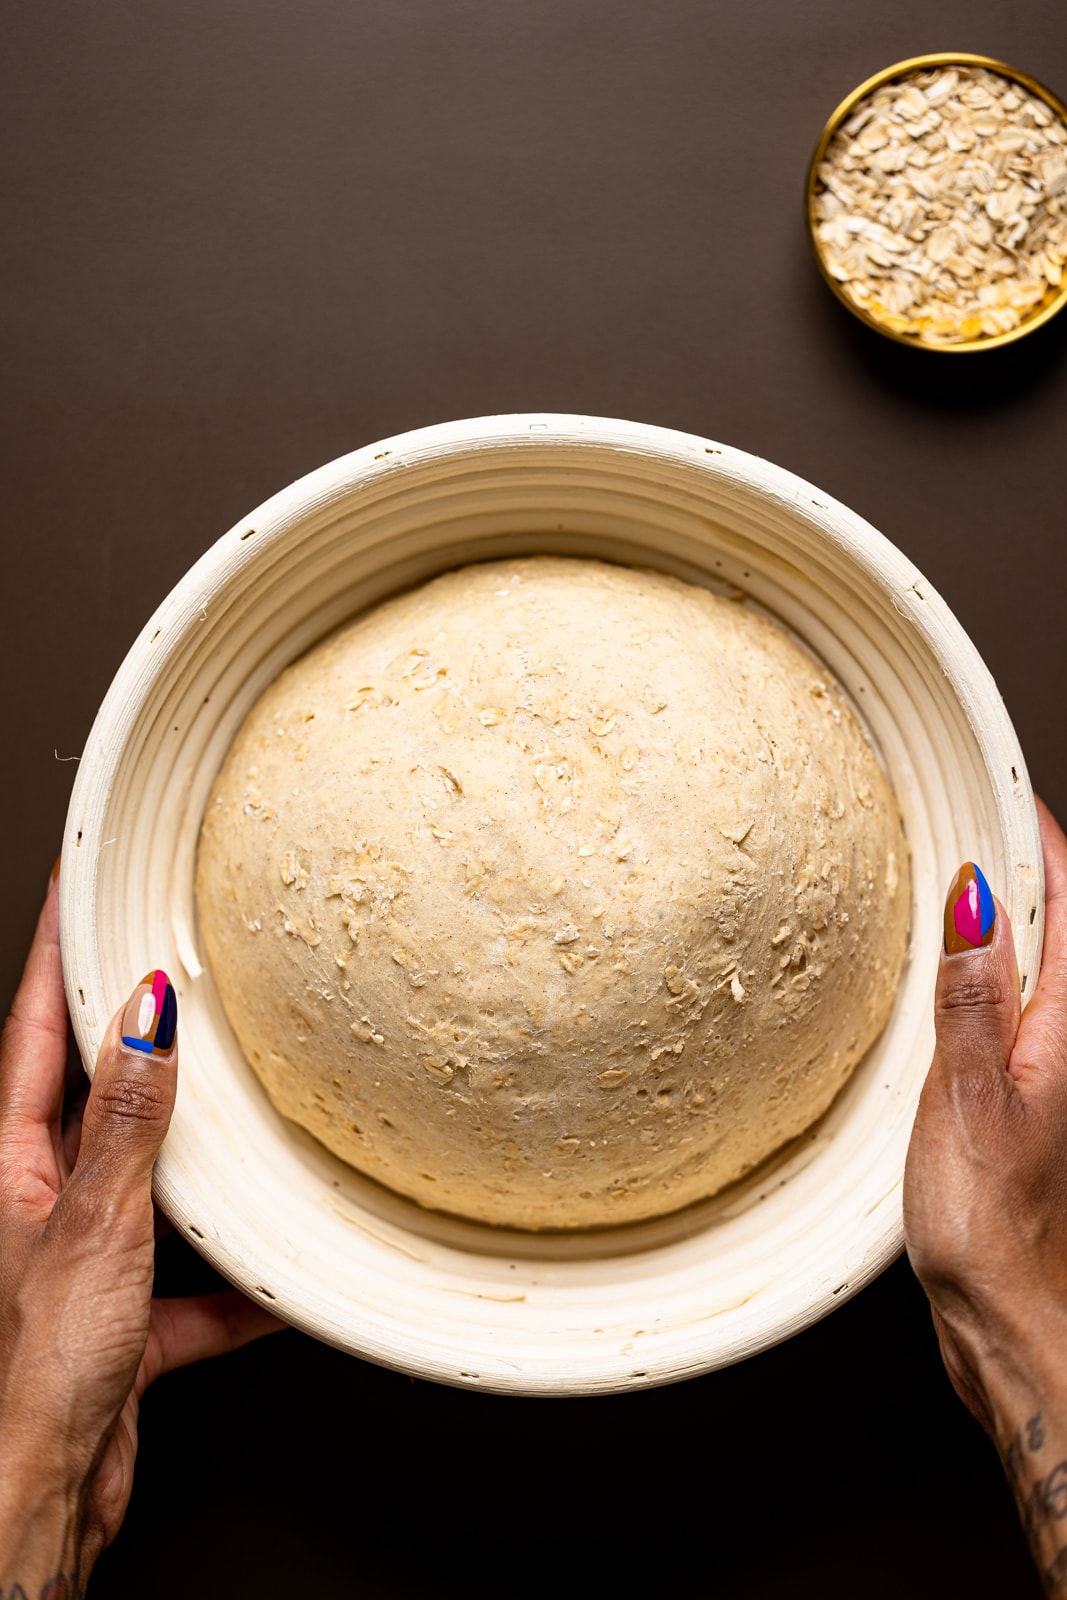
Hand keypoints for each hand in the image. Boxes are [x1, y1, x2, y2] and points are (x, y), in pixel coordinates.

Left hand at [0, 867, 281, 1592]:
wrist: (41, 1494)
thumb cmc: (39, 1370)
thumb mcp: (97, 1224)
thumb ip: (129, 1119)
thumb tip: (147, 1017)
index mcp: (13, 1160)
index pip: (37, 1026)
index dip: (59, 952)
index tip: (78, 887)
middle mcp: (42, 1196)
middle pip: (92, 1089)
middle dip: (132, 1029)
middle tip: (173, 968)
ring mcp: (84, 1253)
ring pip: (149, 1173)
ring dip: (196, 1150)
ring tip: (245, 1107)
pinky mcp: (124, 1313)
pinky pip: (194, 1276)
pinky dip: (239, 1278)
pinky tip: (283, 1279)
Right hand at [905, 797, 1066, 1590]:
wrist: (1004, 1309)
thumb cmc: (992, 1220)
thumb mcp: (969, 1092)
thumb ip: (973, 990)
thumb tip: (976, 897)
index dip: (1038, 835)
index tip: (1000, 784)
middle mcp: (1066, 1035)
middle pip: (1054, 920)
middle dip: (1015, 859)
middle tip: (960, 811)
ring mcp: (1046, 1059)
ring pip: (1030, 956)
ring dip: (996, 909)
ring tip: (942, 868)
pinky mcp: (1019, 1084)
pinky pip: (1006, 994)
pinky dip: (977, 960)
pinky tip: (937, 966)